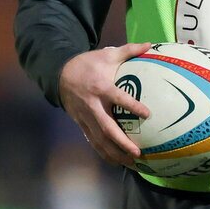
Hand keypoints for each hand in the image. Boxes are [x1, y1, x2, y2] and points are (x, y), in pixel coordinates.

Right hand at [58, 42, 151, 167]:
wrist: (59, 74)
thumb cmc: (88, 64)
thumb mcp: (107, 54)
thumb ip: (129, 50)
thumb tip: (150, 44)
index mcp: (101, 87)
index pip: (118, 98)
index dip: (132, 106)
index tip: (147, 114)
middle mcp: (92, 105)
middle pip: (107, 127)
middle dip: (122, 142)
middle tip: (138, 152)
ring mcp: (85, 117)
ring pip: (99, 139)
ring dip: (115, 153)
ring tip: (131, 163)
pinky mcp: (81, 124)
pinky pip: (93, 141)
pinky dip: (104, 153)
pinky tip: (117, 162)